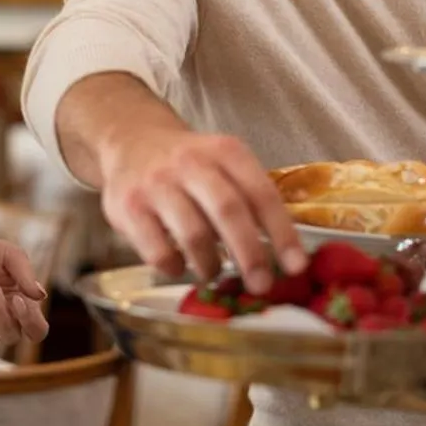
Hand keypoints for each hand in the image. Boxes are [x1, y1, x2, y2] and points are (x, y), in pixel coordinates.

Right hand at [99, 130, 305, 295]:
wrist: (132, 140)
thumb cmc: (189, 164)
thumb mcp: (223, 163)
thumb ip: (250, 198)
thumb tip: (284, 254)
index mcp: (225, 151)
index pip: (261, 193)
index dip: (282, 232)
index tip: (297, 266)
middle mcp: (190, 163)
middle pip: (228, 210)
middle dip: (250, 254)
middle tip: (262, 285)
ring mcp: (156, 184)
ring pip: (193, 233)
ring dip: (211, 264)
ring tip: (215, 273)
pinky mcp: (128, 207)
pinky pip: (158, 250)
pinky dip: (175, 267)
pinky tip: (180, 266)